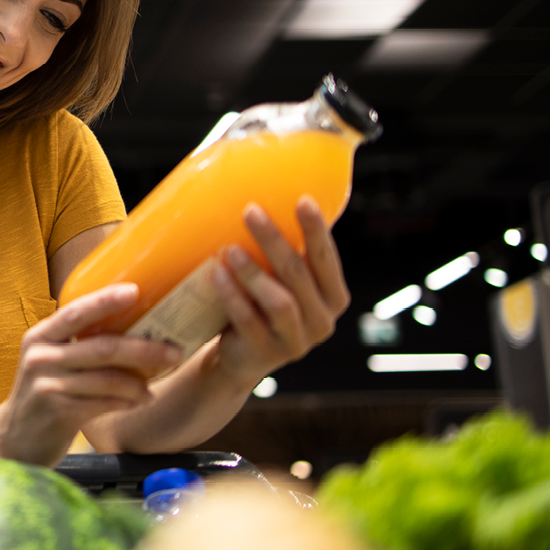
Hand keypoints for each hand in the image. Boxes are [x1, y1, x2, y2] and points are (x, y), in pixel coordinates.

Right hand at [0, 284, 183, 466]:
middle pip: (103, 347)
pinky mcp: (59, 413)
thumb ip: (77, 346)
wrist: (12, 439)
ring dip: (140, 382)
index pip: (76, 311)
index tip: (135, 290)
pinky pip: (105, 403)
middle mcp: (41, 357)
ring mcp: (48, 386)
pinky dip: (128, 401)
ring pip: (109, 379)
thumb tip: (134, 329)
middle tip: (175, 351)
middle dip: (144, 348)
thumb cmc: (42, 396)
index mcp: (40, 337)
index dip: (106, 300)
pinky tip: (140, 401)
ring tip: (155, 385)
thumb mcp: (50, 362)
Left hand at [210, 196, 351, 389]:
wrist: (240, 356)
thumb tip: (267, 194)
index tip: (303, 200)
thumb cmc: (261, 305)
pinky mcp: (268, 355)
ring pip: (280, 301)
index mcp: (333, 296)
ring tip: (230, 248)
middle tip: (251, 211)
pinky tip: (216, 275)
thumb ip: (284, 253)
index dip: (316, 230)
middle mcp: (322, 321)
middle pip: (300, 274)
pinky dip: (233, 297)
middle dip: (275, 241)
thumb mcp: (280, 280)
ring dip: (254, 272)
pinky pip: (250, 322)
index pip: (327, 258)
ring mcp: (297, 342)